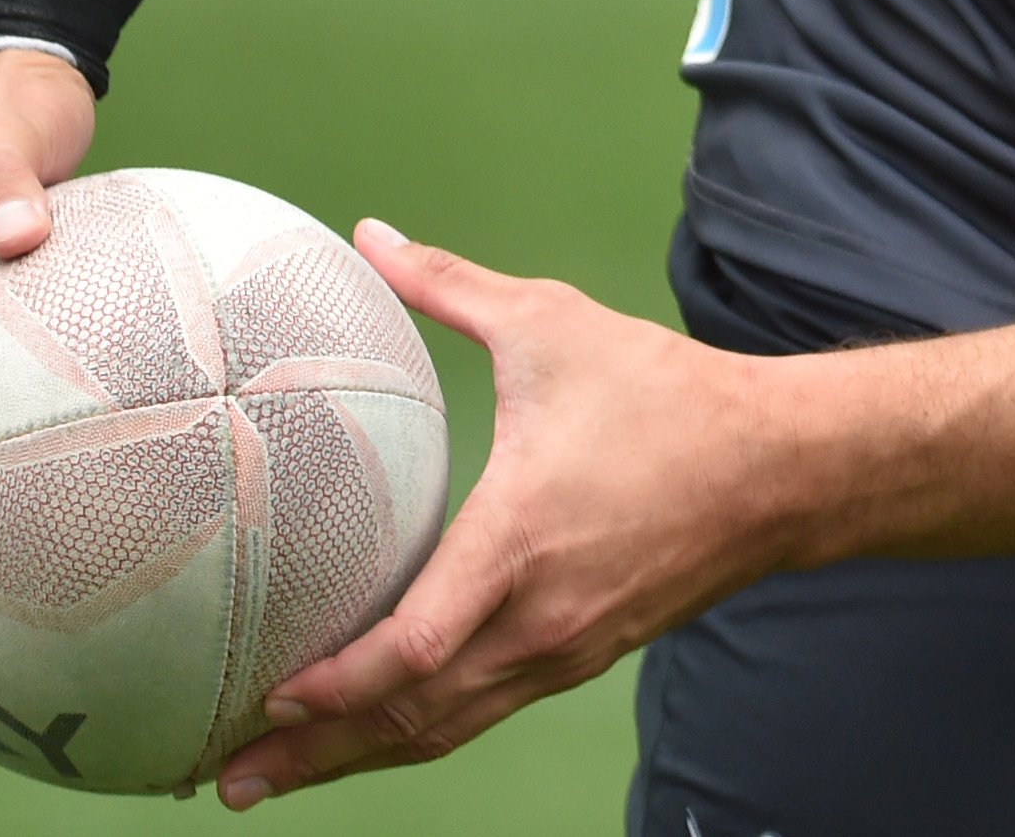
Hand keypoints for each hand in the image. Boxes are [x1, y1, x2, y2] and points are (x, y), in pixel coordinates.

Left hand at [212, 224, 797, 809]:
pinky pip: (483, 713)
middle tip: (227, 778)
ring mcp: (565, 649)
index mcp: (519, 542)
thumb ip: (451, 287)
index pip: (415, 648)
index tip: (267, 694)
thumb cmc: (670, 396)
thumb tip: (370, 236)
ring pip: (444, 730)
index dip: (336, 685)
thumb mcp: (554, 325)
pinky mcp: (586, 656)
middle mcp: (538, 617)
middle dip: (314, 754)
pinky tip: (375, 736)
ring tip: (276, 776)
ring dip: (356, 759)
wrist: (787, 468)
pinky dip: (417, 734)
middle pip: (410, 717)